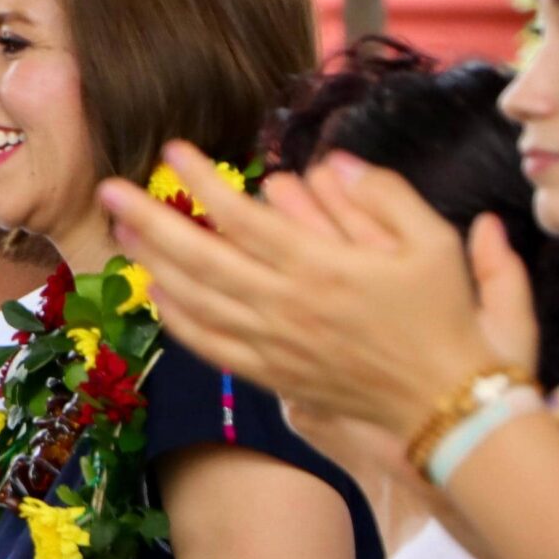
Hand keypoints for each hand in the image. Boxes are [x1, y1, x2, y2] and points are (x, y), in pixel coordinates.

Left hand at [97, 144, 515, 441]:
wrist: (449, 407)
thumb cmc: (449, 320)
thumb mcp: (435, 243)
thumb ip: (386, 196)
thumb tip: (334, 162)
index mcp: (323, 268)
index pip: (243, 217)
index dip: (203, 182)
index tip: (173, 151)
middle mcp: (287, 307)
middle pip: (200, 258)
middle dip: (149, 221)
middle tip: (110, 189)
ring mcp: (274, 346)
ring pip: (196, 302)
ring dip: (153, 264)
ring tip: (121, 232)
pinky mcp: (273, 376)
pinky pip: (212, 347)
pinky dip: (178, 321)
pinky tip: (157, 294)